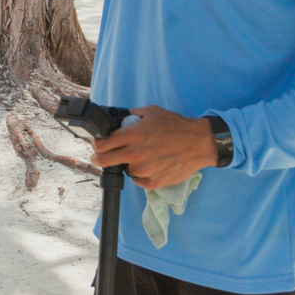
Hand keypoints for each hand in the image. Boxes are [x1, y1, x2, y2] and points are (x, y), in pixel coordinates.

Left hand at [90, 106, 217, 189]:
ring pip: (124, 169)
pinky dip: (140, 173)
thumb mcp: (150, 112)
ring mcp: (144, 170)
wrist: (198, 143)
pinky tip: (150, 164)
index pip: (101, 144)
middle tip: (102, 155)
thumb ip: (131, 115)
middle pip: (103, 161)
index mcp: (132, 136)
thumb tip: (118, 118)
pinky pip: (138, 180)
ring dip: (128, 163)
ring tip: (141, 156)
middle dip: (98, 158)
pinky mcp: (153, 183)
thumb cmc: (176, 125)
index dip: (96, 144)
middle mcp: (135, 154)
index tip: (98, 144)